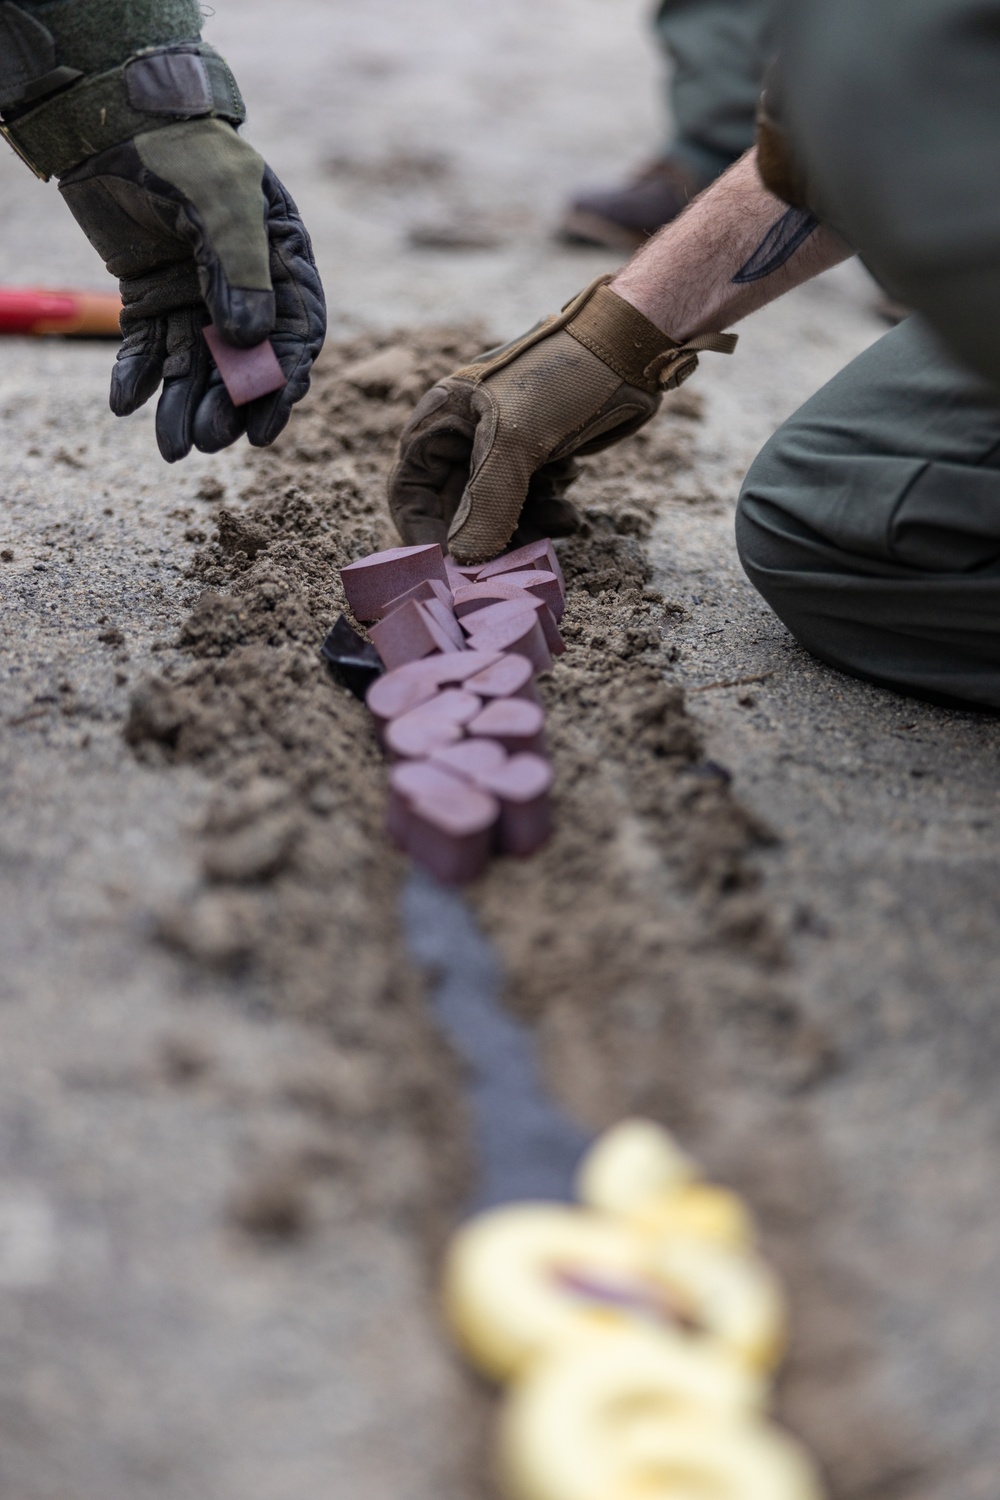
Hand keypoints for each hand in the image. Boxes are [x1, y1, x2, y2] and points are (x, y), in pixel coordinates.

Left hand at [59, 118, 325, 460]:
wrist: (112, 116)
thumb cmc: (183, 148)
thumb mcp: (221, 202)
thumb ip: (239, 269)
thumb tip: (249, 342)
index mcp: (280, 263)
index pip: (293, 336)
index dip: (281, 385)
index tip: (262, 428)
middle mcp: (243, 288)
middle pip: (242, 363)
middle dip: (226, 406)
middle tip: (208, 442)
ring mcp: (196, 295)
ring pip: (194, 365)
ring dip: (183, 406)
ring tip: (172, 447)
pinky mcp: (151, 297)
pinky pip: (146, 348)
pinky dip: (137, 376)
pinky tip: (124, 405)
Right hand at [389, 276, 730, 563]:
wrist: (631, 351)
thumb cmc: (562, 379)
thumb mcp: (517, 441)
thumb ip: (486, 503)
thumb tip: (464, 558)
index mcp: (442, 419)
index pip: (410, 490)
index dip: (424, 533)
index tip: (448, 570)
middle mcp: (465, 436)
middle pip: (456, 510)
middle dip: (483, 537)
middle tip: (509, 565)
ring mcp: (503, 449)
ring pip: (496, 513)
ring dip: (522, 529)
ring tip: (554, 528)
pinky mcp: (537, 459)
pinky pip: (529, 504)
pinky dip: (547, 514)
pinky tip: (569, 513)